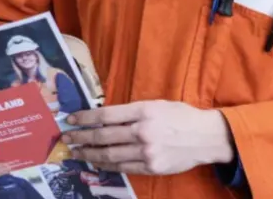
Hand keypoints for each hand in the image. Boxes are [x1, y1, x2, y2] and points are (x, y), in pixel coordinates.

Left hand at [61, 101, 234, 175]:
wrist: (206, 137)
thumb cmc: (180, 116)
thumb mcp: (156, 104)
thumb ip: (131, 111)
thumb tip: (104, 116)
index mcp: (143, 111)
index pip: (105, 115)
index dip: (85, 118)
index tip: (71, 119)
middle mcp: (142, 131)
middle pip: (103, 136)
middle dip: (81, 138)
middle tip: (66, 139)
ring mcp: (147, 152)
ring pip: (110, 155)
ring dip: (89, 154)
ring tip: (75, 152)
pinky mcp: (151, 167)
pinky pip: (123, 167)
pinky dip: (106, 166)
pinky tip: (95, 163)